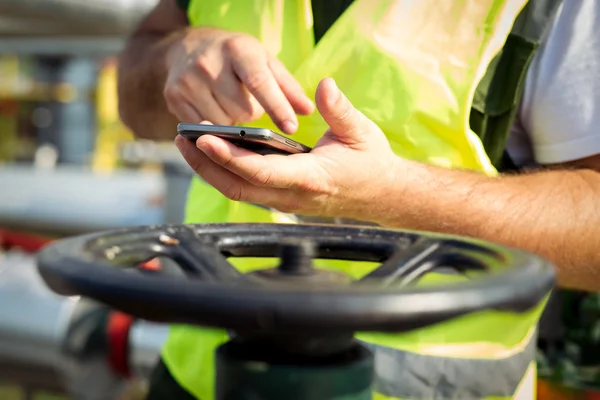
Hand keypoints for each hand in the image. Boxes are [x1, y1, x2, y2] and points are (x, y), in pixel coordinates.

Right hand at [164, 27, 313, 133]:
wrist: (187, 47)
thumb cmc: (236, 58)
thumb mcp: (264, 61)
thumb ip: (288, 87)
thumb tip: (307, 111)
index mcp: (238, 49)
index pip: (260, 83)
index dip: (277, 107)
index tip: (292, 128)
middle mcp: (209, 62)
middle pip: (243, 110)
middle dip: (252, 113)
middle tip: (248, 101)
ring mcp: (188, 80)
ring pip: (224, 123)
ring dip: (234, 121)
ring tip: (230, 103)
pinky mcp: (173, 96)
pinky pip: (204, 127)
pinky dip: (215, 125)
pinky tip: (215, 109)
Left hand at [175, 78, 403, 220]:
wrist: (382, 194)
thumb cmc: (371, 162)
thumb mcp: (361, 131)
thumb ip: (339, 109)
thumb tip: (324, 85)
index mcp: (310, 178)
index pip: (260, 172)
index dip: (229, 158)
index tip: (203, 141)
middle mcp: (292, 196)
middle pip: (237, 187)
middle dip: (206, 165)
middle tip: (182, 139)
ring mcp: (285, 201)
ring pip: (238, 190)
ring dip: (211, 169)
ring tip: (189, 143)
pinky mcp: (282, 199)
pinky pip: (247, 188)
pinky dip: (226, 171)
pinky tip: (214, 152)